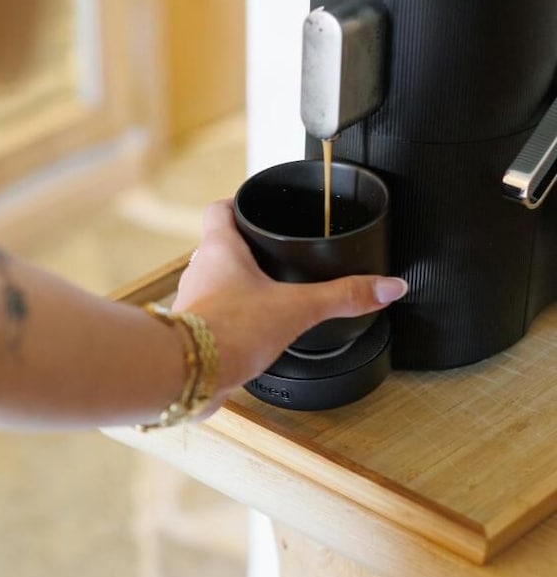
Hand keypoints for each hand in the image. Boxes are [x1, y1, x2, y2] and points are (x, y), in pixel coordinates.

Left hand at [174, 199, 407, 402]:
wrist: (191, 373)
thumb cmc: (227, 331)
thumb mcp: (297, 308)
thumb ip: (342, 296)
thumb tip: (385, 286)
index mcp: (220, 248)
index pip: (222, 208)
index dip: (239, 203)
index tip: (256, 205)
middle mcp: (200, 270)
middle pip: (219, 245)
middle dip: (246, 248)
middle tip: (272, 251)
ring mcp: (194, 301)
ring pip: (215, 281)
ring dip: (237, 285)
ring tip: (268, 291)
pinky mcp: (195, 331)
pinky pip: (214, 314)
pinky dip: (233, 317)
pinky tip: (254, 330)